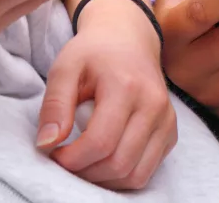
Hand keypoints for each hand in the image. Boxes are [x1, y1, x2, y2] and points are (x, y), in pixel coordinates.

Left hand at [36, 11, 175, 190]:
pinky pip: (147, 171)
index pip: (100, 143)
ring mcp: (167, 120)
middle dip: (85, 173)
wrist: (129, 39)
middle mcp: (154, 105)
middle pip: (119, 164)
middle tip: (66, 161)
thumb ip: (54, 105)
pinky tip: (103, 159)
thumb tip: (47, 144)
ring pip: (136, 175)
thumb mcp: (65, 68)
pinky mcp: (171, 131)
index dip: (71, 159)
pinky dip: (122, 175)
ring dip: (103, 180)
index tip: (53, 152)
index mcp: (127, 87)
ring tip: (83, 162)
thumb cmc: (94, 53)